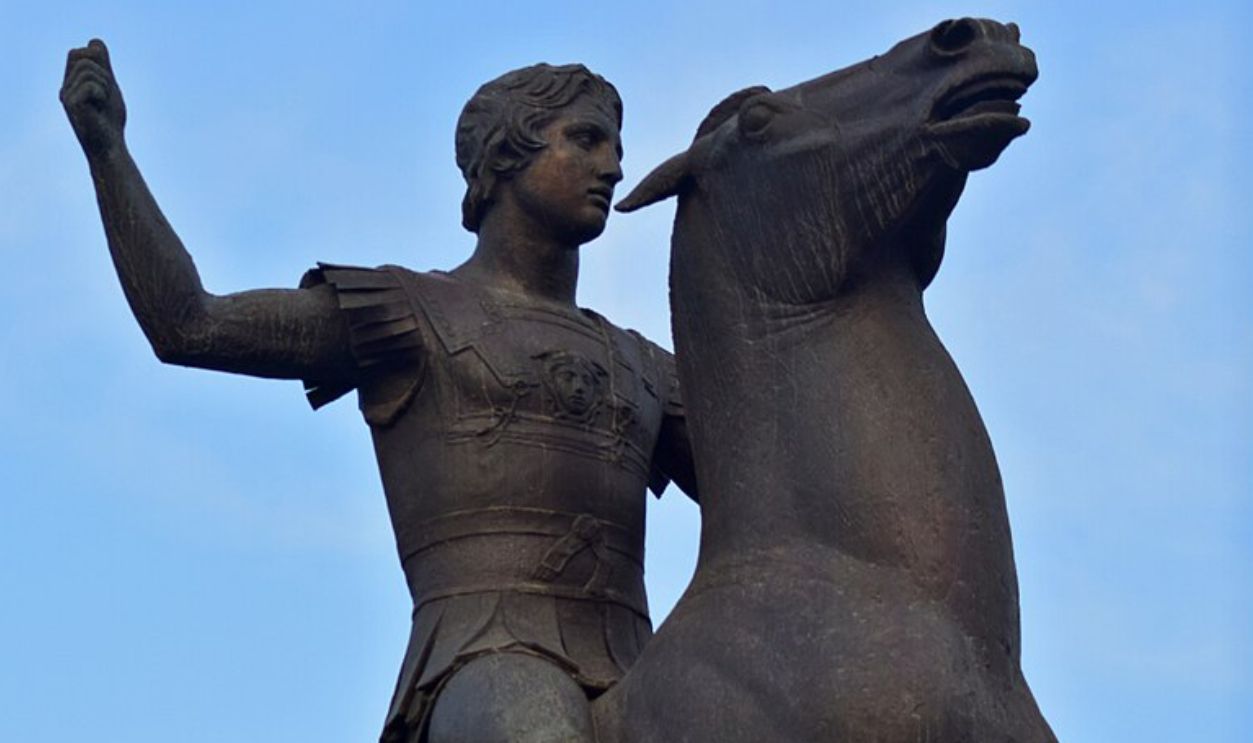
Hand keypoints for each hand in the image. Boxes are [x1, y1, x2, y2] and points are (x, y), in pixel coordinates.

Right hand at [61, 39, 126, 155]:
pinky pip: (91, 84)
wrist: (110, 146)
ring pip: (87, 69)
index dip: (96, 57)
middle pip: (78, 54)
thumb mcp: (110, 87)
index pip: (80, 51)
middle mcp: (65, 86)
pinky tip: (100, 109)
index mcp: (72, 82)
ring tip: (104, 102)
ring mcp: (65, 94)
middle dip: (100, 68)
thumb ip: (103, 67)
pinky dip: (102, 94)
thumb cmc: (111, 120)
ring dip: (105, 83)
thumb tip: (94, 42)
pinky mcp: (70, 103)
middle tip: (106, 91)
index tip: (106, 81)